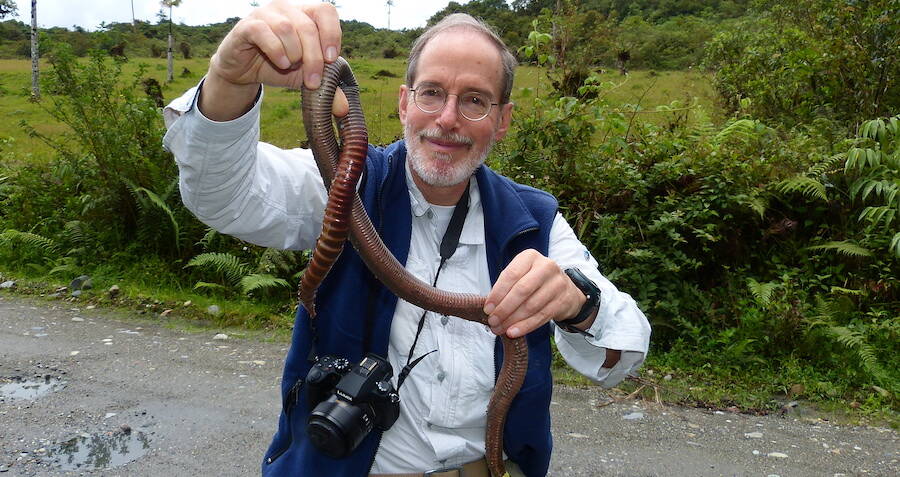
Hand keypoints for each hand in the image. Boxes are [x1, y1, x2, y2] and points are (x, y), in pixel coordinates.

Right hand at [201, 1, 347, 119]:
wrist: (244, 72)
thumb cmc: (279, 67)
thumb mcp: (306, 78)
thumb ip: (327, 89)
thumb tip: (344, 109)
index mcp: (305, 13)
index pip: (325, 11)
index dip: (332, 33)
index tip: (331, 59)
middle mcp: (286, 8)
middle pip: (308, 26)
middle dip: (314, 58)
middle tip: (313, 81)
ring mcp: (265, 14)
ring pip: (287, 29)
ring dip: (293, 54)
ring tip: (289, 66)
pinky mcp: (246, 26)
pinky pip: (264, 32)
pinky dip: (276, 51)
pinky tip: (280, 63)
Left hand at [483, 249, 587, 338]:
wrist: (565, 289)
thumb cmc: (535, 282)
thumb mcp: (521, 275)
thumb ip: (506, 287)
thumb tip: (490, 308)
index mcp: (530, 257)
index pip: (511, 275)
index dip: (497, 293)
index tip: (487, 309)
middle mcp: (546, 267)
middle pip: (522, 290)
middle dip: (504, 308)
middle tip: (493, 321)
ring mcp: (557, 283)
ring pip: (531, 305)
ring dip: (513, 320)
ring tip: (501, 328)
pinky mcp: (563, 300)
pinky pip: (542, 316)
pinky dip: (525, 326)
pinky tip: (514, 332)